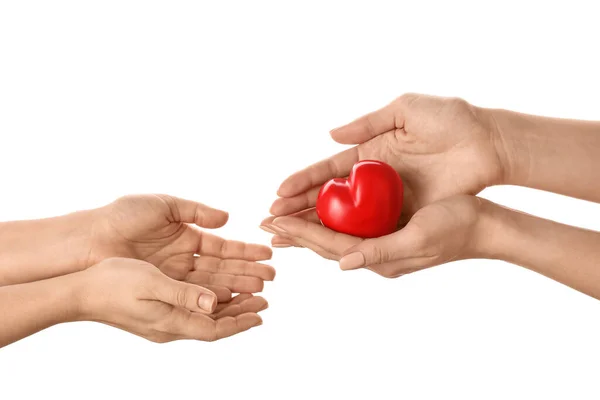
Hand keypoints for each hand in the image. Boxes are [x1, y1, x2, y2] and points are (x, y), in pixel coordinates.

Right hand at [77, 258, 266, 341]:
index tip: (260, 313)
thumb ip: (183, 293)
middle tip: (263, 300)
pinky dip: (210, 302)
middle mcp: (170, 326)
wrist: (81, 291)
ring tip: (249, 294)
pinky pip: (192, 310)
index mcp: (171, 322)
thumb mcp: (151, 283)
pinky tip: (217, 292)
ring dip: (229, 306)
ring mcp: (163, 321)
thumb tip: (213, 302)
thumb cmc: (113, 284)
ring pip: (205, 317)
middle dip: (241, 313)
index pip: (215, 329)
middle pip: (214, 324)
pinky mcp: (157, 312)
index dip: (240, 322)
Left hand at [89, 194, 274, 299]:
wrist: (90, 239)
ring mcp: (174, 276)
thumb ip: (197, 211)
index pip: (223, 246)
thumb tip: (227, 219)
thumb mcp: (164, 204)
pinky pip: (192, 294)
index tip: (267, 253)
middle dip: (247, 272)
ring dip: (236, 287)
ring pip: (211, 283)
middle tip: (271, 277)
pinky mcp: (163, 289)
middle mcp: (184, 258)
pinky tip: (232, 299)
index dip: (245, 250)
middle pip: (222, 267)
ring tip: (260, 291)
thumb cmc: (123, 216)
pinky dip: (213, 297)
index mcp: (186, 235)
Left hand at [262, 195, 485, 277]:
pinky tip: (319, 217)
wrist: (482, 225)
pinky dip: (329, 223)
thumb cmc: (455, 227)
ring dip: (307, 230)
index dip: (301, 232)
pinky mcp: (388, 234)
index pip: (330, 245)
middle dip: (295, 233)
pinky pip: (351, 229)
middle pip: (326, 244)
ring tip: (282, 223)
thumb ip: (380, 252)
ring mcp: (381, 245)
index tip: (274, 220)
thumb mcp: (419, 237)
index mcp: (380, 257)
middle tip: (265, 222)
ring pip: (335, 237)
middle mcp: (375, 255)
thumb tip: (343, 264)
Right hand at [268, 93, 504, 225]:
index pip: (328, 170)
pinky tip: (327, 247)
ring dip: (316, 227)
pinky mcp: (407, 215)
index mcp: (370, 153)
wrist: (488, 143)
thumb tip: (330, 134)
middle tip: (271, 220)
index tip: (278, 193)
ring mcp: (389, 200)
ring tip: (288, 236)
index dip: (303, 182)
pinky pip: (373, 229)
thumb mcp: (406, 111)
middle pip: (329, 198)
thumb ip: (368, 123)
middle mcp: (373, 180)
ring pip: (345, 218)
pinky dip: (349, 238)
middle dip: (299, 209)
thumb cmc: (450, 120)